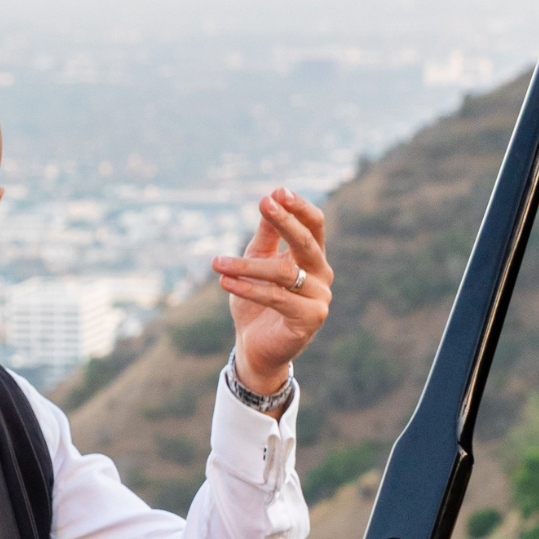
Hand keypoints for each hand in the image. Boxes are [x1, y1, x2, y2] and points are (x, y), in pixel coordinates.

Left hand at [211, 187, 331, 397]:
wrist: (255, 347)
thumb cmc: (256, 302)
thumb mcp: (257, 262)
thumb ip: (266, 235)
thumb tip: (270, 198)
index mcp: (313, 257)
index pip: (314, 225)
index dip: (297, 208)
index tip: (277, 191)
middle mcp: (322, 275)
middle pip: (306, 242)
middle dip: (285, 220)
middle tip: (265, 202)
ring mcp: (320, 298)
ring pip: (283, 273)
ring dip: (247, 266)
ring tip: (217, 262)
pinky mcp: (309, 319)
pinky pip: (275, 298)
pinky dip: (248, 289)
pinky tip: (225, 281)